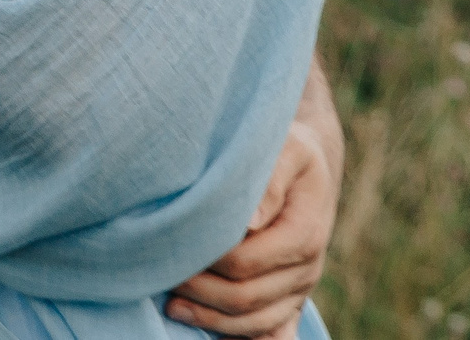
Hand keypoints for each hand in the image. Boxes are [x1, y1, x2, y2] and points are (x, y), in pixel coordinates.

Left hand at [165, 105, 340, 335]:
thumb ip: (270, 179)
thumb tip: (251, 219)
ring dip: (211, 321)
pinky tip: (211, 338)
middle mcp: (306, 269)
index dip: (204, 261)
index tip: (170, 248)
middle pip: (246, 299)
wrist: (308, 167)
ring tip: (171, 307)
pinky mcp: (290, 300)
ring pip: (255, 324)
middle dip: (199, 293)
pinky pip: (272, 335)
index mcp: (304, 234)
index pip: (245, 263)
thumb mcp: (287, 149)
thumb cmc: (289, 151)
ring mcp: (299, 289)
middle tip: (160, 277)